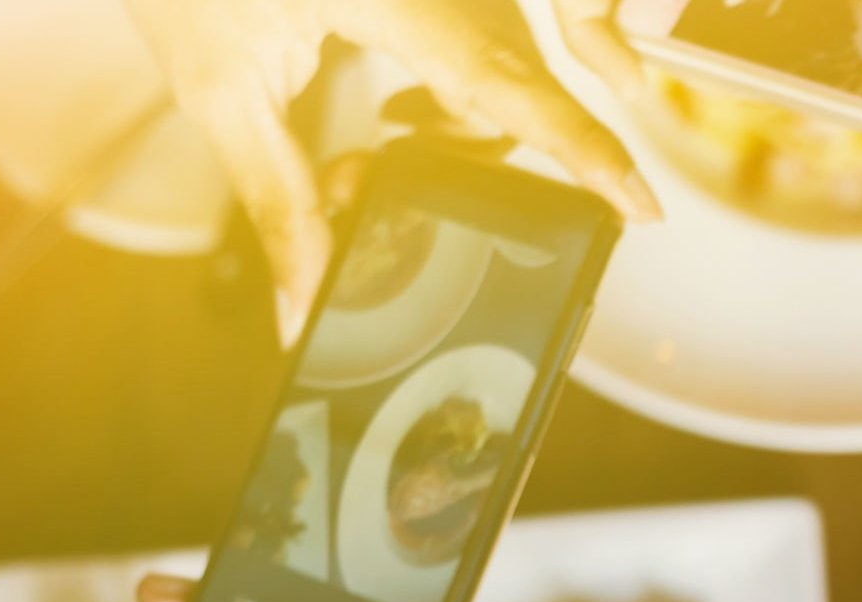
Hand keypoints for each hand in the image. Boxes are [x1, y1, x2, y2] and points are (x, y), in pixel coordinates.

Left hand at [125, 0, 656, 344]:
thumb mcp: (222, 92)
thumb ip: (279, 203)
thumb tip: (305, 305)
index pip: (506, 83)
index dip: (583, 147)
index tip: (639, 202)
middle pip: (514, 77)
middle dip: (477, 150)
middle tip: (393, 182)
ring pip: (505, 60)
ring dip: (466, 121)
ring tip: (381, 147)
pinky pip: (485, 36)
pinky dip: (459, 88)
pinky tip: (399, 109)